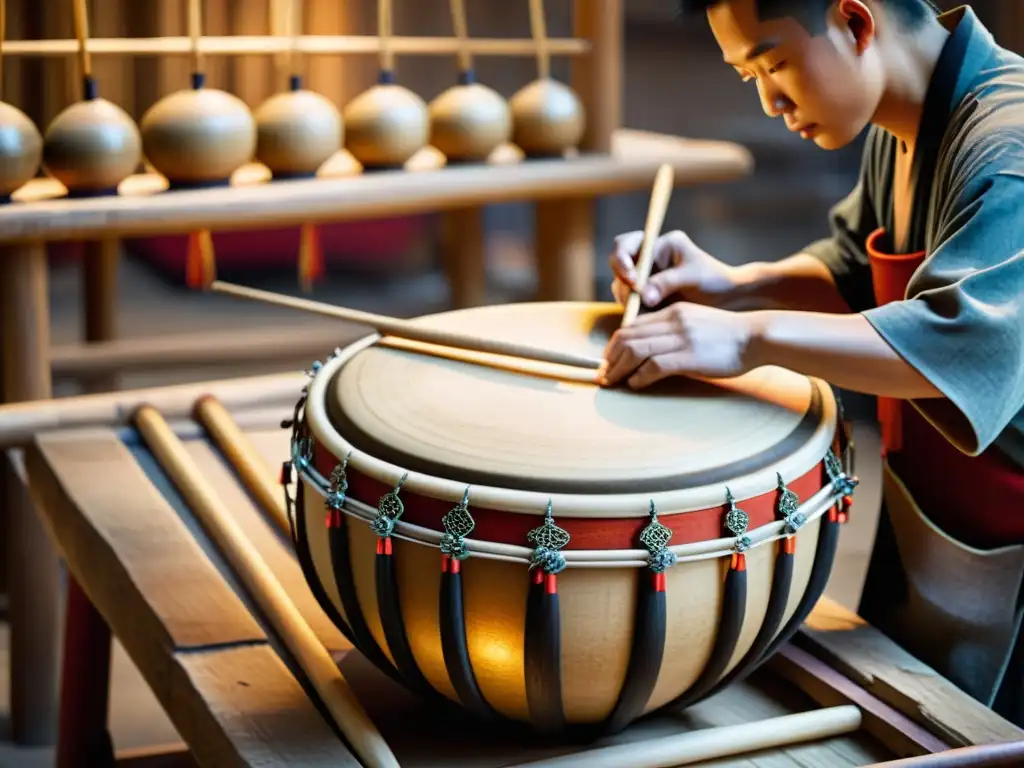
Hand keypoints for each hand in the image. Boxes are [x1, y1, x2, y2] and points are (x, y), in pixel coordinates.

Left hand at [600, 302, 759, 388]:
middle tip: (603, 376)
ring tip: (612, 382)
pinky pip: (655, 365)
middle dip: (610, 359)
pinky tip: (635, 384)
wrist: (756, 336)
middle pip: (627, 338)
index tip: (607, 362)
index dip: (614, 346)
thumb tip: (648, 350)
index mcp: (671, 313)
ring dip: (619, 369)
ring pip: (636, 350)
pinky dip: (640, 377)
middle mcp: (672, 321)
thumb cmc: (727, 336)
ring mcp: (680, 338)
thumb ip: (671, 331)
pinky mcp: (690, 356)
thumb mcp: (694, 323)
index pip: (631, 326)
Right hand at [609, 230, 740, 308]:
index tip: (633, 280)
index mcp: (662, 244)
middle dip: (623, 282)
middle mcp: (650, 258)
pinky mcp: (646, 296)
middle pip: (618, 264)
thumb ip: (666, 283)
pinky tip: (646, 316)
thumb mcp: (692, 277)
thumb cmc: (715, 280)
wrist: (727, 300)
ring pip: (621, 285)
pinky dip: (633, 309)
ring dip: (627, 297)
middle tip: (634, 299)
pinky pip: (630, 301)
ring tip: (646, 309)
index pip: (627, 244)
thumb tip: (643, 296)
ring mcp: (646, 277)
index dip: (622, 261)